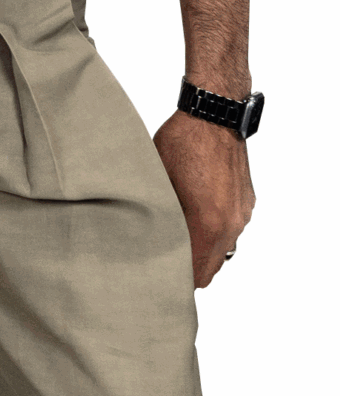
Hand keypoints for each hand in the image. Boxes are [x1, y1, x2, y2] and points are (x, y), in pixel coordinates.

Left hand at [154, 110, 254, 286]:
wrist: (214, 118)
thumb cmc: (182, 144)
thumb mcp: (158, 181)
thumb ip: (161, 217)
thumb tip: (147, 237)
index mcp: (209, 224)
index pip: (199, 272)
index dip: (179, 278)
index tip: (160, 274)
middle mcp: (231, 224)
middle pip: (212, 265)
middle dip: (191, 267)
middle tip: (164, 259)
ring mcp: (242, 213)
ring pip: (223, 247)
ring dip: (203, 247)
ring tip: (177, 236)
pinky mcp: (246, 202)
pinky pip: (231, 227)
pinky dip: (215, 229)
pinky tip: (194, 214)